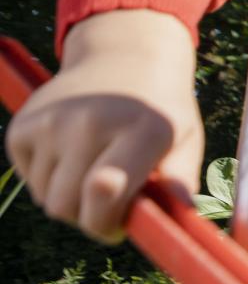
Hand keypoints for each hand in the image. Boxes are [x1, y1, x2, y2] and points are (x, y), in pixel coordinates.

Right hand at [4, 11, 203, 243]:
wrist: (124, 56)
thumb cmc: (161, 110)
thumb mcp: (186, 139)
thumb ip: (181, 180)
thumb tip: (180, 216)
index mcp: (143, 128)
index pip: (107, 187)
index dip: (106, 222)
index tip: (118, 227)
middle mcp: (91, 122)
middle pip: (67, 207)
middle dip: (89, 218)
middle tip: (112, 203)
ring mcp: (53, 122)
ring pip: (46, 199)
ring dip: (69, 200)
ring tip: (95, 171)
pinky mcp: (24, 124)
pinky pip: (29, 179)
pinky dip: (48, 180)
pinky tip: (73, 155)